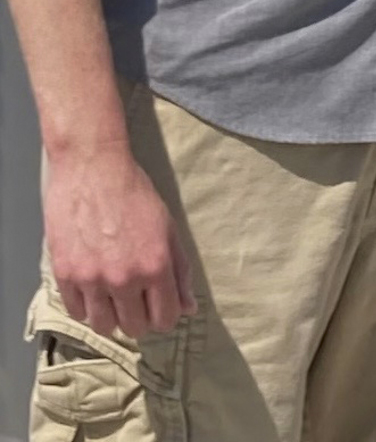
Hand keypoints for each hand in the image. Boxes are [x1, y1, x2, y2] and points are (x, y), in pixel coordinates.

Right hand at [45, 144, 196, 340]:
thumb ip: (180, 271)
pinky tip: (91, 287)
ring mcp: (92, 279)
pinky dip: (85, 305)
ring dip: (110, 315)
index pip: (165, 319)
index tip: (159, 307)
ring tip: (112, 296)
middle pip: (134, 328)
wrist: (92, 169)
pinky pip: (76, 312)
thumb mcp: (168, 227)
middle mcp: (124, 278)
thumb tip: (189, 308)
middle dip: (138, 318)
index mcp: (155, 266)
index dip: (164, 316)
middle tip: (135, 300)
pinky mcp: (65, 275)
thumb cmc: (134, 193)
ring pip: (103, 326)